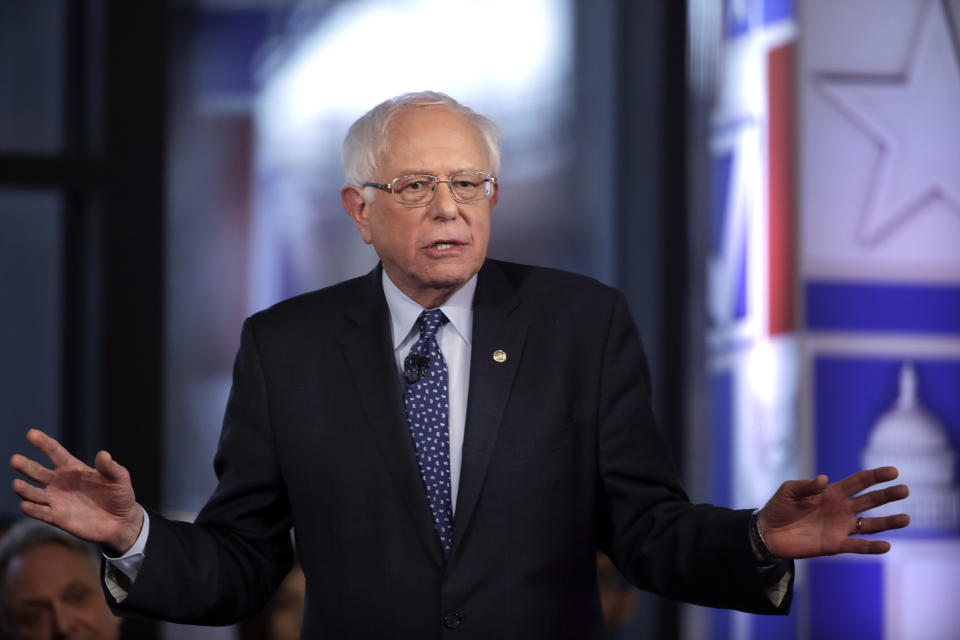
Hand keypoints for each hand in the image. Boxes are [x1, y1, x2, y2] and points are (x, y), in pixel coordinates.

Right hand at [10, 429, 142, 553]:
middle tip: (15, 460)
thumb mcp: (120, 478)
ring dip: (24, 489)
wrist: (121, 521)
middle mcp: (61, 483)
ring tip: (17, 484)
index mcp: (74, 468)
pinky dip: (32, 509)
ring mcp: (57, 500)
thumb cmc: (120, 495)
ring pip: (34, 493)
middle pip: (38, 472)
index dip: (43, 443)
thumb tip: (103, 454)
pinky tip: (26, 504)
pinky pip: (41, 513)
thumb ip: (110, 467)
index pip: (55, 452)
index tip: (31, 433)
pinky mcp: (58, 518)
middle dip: (26, 466)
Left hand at [758, 466, 908, 558]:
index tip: (893, 471)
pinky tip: (886, 546)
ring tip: (906, 519)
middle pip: (870, 501)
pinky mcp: (835, 544)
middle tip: (905, 490)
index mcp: (832, 493)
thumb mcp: (789, 490)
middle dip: (887, 495)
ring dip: (888, 522)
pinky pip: (857, 546)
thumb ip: (807, 485)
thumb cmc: (779, 508)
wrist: (768, 532)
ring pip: (870, 524)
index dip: (875, 476)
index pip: (859, 482)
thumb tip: (824, 479)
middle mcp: (841, 509)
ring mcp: (840, 527)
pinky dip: (871, 547)